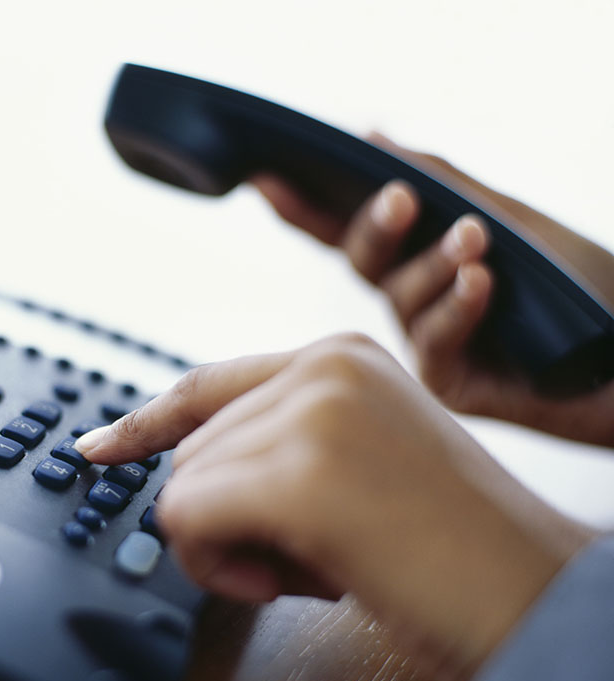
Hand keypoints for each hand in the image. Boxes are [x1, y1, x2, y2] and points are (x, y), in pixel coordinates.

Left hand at [76, 334, 595, 680]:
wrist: (539, 596)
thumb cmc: (456, 550)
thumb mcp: (366, 465)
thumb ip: (284, 445)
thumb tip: (189, 470)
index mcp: (342, 358)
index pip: (207, 386)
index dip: (145, 421)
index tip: (102, 447)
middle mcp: (322, 368)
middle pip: (191, 450)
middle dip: (227, 518)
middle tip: (305, 554)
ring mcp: (311, 413)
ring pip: (182, 485)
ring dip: (231, 547)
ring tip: (318, 563)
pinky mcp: (298, 472)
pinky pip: (185, 518)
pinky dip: (220, 567)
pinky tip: (290, 580)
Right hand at [252, 136, 613, 446]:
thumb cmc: (577, 279)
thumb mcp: (509, 214)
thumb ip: (443, 178)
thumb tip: (374, 136)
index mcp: (418, 255)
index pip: (347, 228)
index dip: (304, 207)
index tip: (267, 179)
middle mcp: (412, 296)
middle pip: (364, 260)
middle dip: (376, 228)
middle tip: (400, 200)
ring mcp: (426, 341)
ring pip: (400, 297)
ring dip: (434, 264)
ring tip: (475, 237)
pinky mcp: (447, 381)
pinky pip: (435, 339)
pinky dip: (457, 305)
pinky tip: (481, 281)